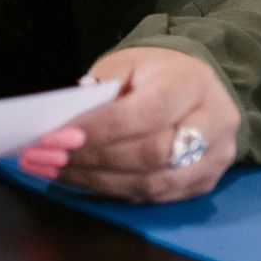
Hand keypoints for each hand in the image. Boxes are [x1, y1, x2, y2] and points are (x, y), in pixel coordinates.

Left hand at [17, 46, 239, 203]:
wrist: (197, 85)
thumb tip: (65, 124)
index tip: (55, 136)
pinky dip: (111, 190)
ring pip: (152, 183)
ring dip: (96, 180)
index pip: (145, 114)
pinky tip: (78, 180)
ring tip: (53, 170)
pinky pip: (153, 196)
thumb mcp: (126, 64)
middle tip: (45, 157)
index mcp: (193, 84)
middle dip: (93, 158)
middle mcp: (214, 123)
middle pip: (151, 154)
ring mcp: (215, 159)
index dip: (99, 130)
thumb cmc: (154, 72)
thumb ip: (101, 91)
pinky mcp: (205, 183)